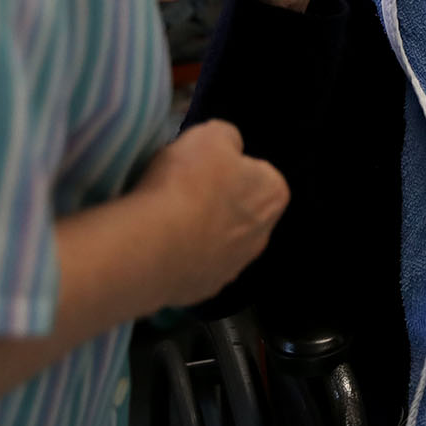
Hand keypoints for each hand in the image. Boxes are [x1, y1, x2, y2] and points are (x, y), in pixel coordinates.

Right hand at [132, 120, 289, 308]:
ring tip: (165, 220)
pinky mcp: (203, 291)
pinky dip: (180, 257)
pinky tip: (159, 246)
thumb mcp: (210, 134)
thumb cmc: (187, 182)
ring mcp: (232, 269)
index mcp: (273, 195)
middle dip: (217, 203)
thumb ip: (227, 137)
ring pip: (218, 243)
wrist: (152, 245)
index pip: (260, 175)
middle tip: (182, 192)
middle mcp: (262, 236)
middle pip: (240, 211)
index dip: (231, 168)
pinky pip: (194, 267)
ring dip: (198, 233)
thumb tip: (228, 147)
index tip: (205, 168)